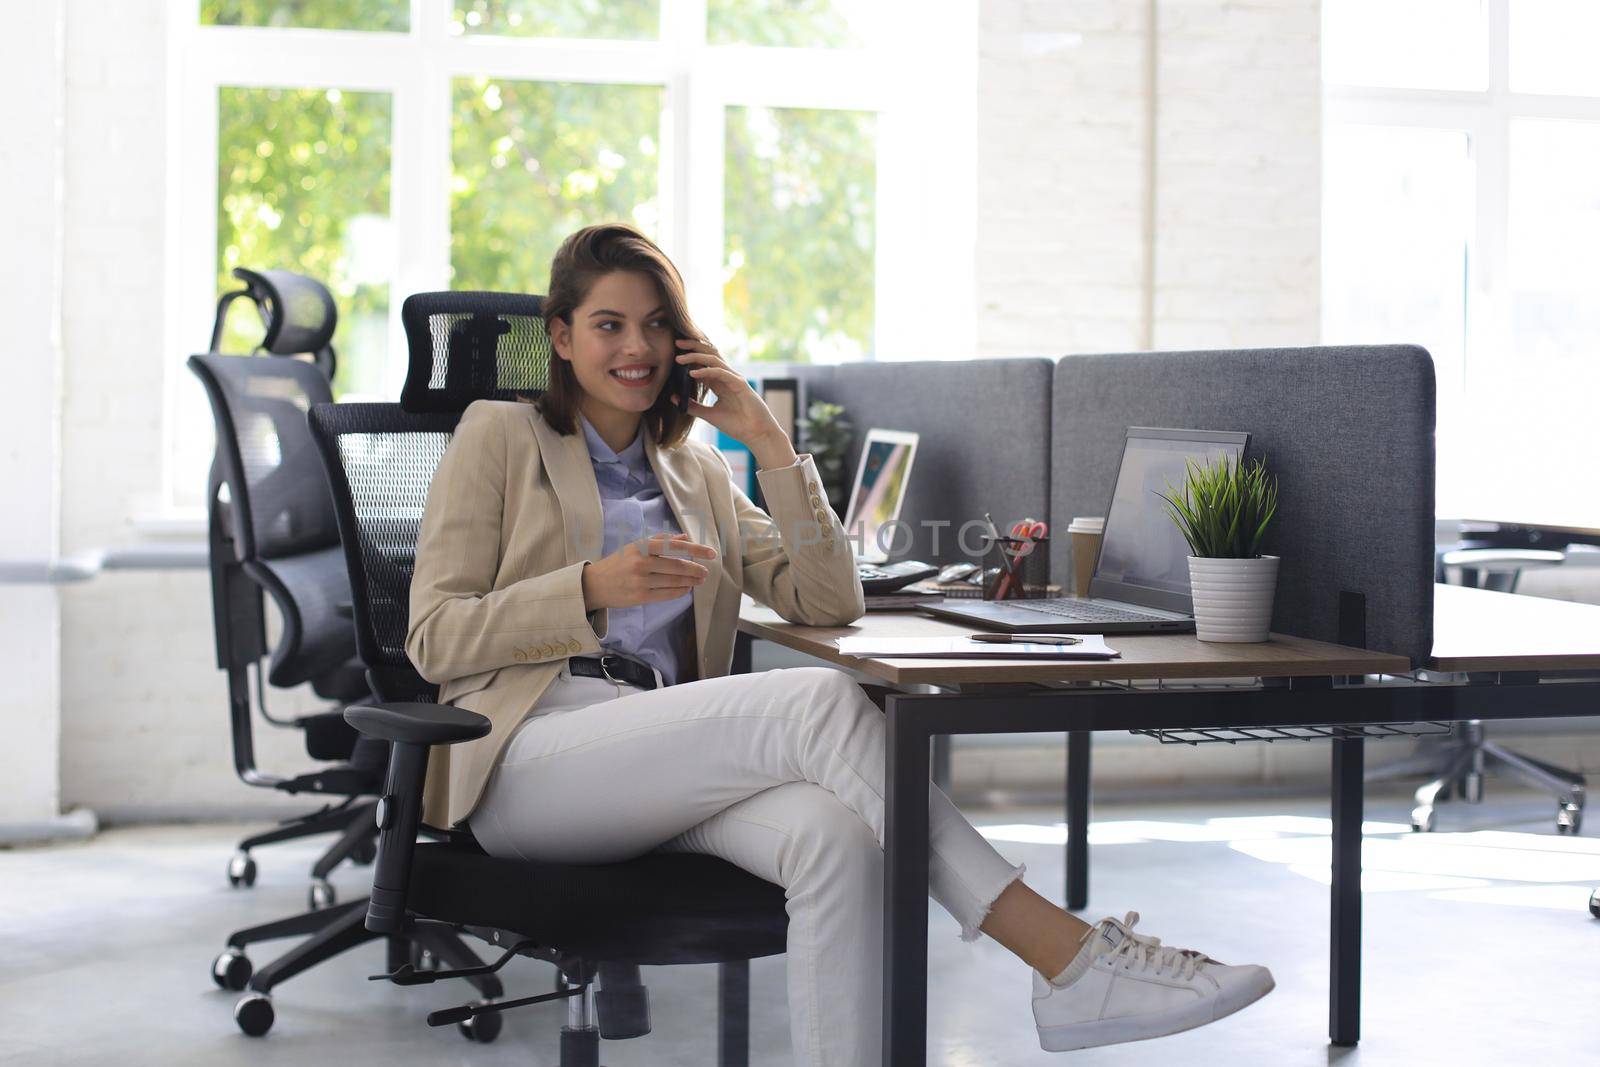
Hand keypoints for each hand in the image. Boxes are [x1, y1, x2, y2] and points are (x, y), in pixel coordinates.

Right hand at [581, 532, 717, 610]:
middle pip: (678, 566)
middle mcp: (642, 562)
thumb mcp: (636, 546)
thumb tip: (685, 537)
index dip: (696, 550)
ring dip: (691, 581)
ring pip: (675, 581)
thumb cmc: (619, 562)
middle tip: (705, 571)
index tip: (711, 553)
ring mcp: (641, 580)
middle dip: (696, 569)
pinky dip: (681, 591)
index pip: (675, 546)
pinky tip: (687, 588)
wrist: (595, 584)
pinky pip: (668, 594)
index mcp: (642, 546)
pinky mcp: (641, 596)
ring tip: (699, 580)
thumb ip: (661, 540)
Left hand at [674, 338, 794, 466]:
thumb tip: (673, 397)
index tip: (673, 353)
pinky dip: (706, 371)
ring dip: (695, 356)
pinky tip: (692, 373)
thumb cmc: (736, 425)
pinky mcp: (739, 383)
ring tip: (679, 358)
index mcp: (719, 382)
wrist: (755, 434)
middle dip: (693, 346)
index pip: (703, 363)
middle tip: (676, 343)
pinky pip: (720, 372)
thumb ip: (692, 406)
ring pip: (713, 359)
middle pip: (709, 354)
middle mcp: (726, 377)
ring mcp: (733, 378)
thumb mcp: (709, 415)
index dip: (689, 356)